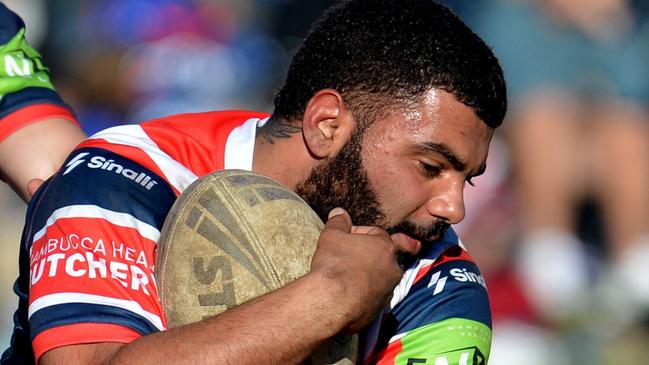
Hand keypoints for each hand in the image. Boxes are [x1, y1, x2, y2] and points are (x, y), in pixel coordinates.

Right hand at [310, 208, 410, 332]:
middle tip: (344, 258)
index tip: (343, 239)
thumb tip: (339, 212)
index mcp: (386, 246)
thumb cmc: (334, 264)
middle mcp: (394, 268)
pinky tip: (344, 294)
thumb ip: (338, 222)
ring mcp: (388, 291)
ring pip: (378, 278)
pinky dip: (361, 294)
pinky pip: (371, 297)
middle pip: (379, 256)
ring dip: (364, 275)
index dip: (357, 233)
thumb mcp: (331, 235)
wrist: (332, 302)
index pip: (375, 233)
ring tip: (343, 278)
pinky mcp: (380, 311)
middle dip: (364, 255)